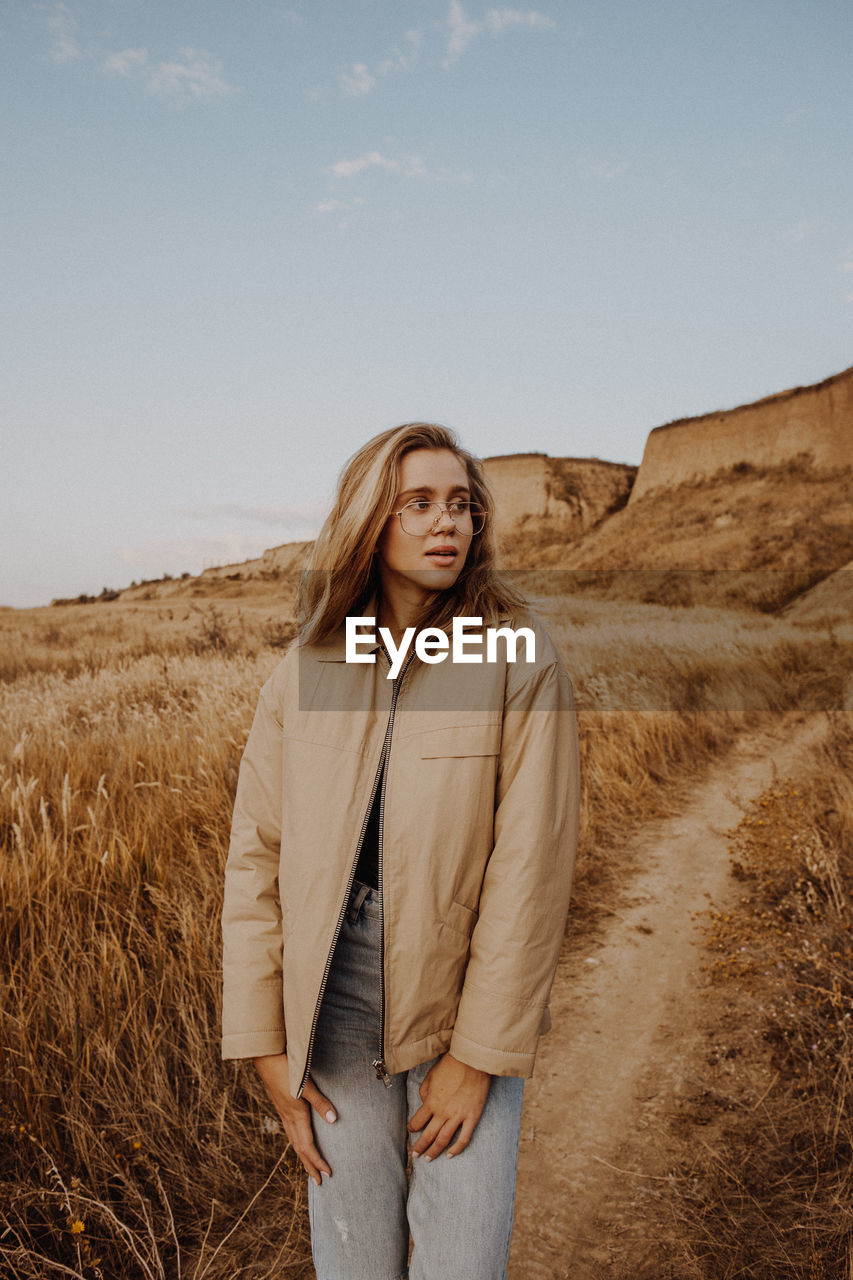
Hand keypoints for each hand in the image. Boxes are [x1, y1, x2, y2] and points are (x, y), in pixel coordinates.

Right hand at [253, 1053, 336, 1185]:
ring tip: (310, 1168)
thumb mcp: (306, 1085)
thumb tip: (333, 1120)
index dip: (317, 1161)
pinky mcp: (282, 1107)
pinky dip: (297, 1144)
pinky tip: (300, 1141)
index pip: (308, 1147)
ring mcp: (284, 1114)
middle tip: (319, 1182)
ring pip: (294, 1142)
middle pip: (300, 1149)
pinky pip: (291, 1133)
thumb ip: (320, 1102)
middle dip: (310, 1166)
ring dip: (303, 1157)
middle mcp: (289, 1119)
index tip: (328, 1174)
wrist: (266, 1059)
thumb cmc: (287, 1070)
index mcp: (296, 1116)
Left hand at [407, 1051, 490, 1160]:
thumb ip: (424, 1090)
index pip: (417, 1122)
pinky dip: (456, 1149)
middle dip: (420, 1147)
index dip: (412, 1128)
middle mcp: (443, 1112)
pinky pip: (464, 1138)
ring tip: (429, 1159)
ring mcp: (458, 1116)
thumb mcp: (431, 1075)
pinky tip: (450, 1155)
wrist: (472, 1060)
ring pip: (443, 1140)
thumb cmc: (451, 1064)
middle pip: (428, 1135)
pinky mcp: (472, 1117)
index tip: (411, 1130)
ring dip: (434, 1152)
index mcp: (431, 1101)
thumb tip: (423, 1102)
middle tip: (416, 1155)